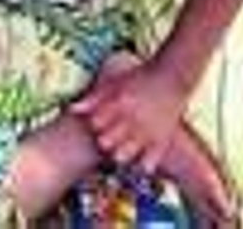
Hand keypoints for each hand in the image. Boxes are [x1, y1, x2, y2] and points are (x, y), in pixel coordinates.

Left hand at [72, 58, 189, 172]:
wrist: (172, 77)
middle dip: (104, 141)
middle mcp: (131, 120)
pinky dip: (140, 165)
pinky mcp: (162, 142)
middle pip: (105, 143)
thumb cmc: (139, 78)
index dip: (95, 125)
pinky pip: (146, 165)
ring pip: (122, 157)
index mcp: (117, 104)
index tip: (99, 123)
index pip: (95, 124)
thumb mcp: (114, 83)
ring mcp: (146, 133)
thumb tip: (71, 110)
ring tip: (122, 148)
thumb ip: (93, 97)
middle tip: (109, 137)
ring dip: (119, 155)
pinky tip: (139, 158)